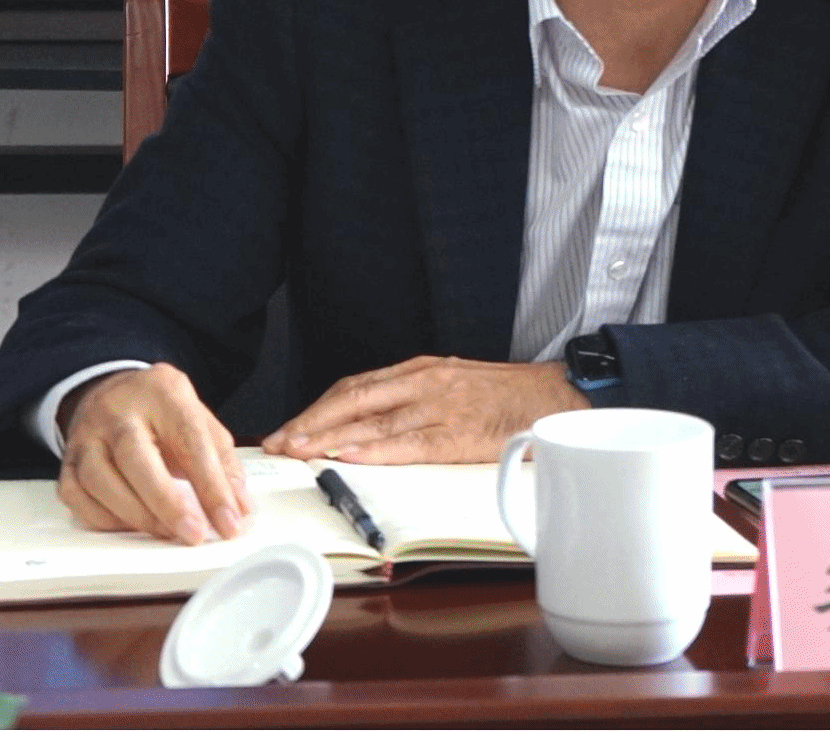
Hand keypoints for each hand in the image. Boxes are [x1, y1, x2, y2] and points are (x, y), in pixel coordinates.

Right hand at [57, 364, 251, 544]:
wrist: (113, 393)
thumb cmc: (161, 412)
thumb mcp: (198, 419)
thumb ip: (222, 461)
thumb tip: (239, 508)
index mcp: (162, 391)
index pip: (189, 439)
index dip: (211, 485)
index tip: (230, 521)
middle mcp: (118, 409)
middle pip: (136, 457)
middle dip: (167, 503)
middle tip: (194, 535)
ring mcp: (86, 434)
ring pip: (101, 480)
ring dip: (138, 517)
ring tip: (168, 534)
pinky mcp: (68, 460)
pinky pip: (77, 498)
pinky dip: (105, 520)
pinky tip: (131, 526)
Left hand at [262, 356, 587, 463]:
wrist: (551, 396)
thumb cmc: (501, 396)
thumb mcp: (451, 384)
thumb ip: (412, 401)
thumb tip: (369, 427)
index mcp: (418, 371)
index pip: (353, 387)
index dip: (317, 409)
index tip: (289, 428)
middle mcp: (421, 383)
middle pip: (352, 399)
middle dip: (310, 423)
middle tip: (278, 443)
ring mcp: (437, 407)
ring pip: (371, 422)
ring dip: (329, 439)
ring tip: (298, 453)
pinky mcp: (454, 434)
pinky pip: (405, 443)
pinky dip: (372, 451)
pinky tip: (346, 458)